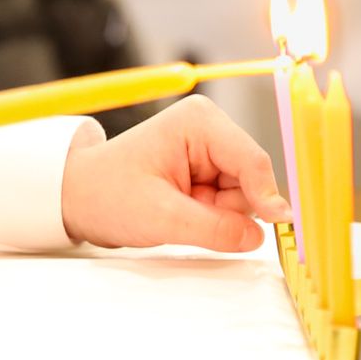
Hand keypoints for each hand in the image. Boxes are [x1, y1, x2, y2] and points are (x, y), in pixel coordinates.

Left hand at [58, 95, 290, 251]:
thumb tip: (258, 237)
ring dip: (217, 216)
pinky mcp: (207, 171)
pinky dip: (210, 217)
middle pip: (250, 182)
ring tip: (177, 212)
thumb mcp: (162, 217)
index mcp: (199, 122)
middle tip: (186, 216)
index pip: (252, 161)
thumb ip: (215, 229)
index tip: (281, 225)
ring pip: (242, 197)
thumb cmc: (109, 196)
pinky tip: (182, 213)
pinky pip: (228, 204)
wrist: (79, 198)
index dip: (267, 196)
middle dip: (226, 210)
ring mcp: (210, 151)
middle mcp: (210, 130)